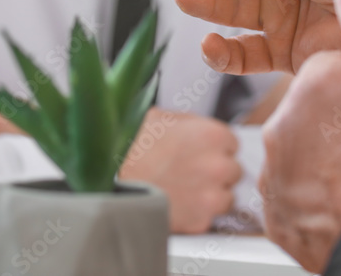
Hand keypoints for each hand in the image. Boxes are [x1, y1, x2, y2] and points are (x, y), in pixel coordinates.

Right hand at [119, 108, 241, 233]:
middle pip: (233, 171)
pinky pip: (208, 218)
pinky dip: (196, 214)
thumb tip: (201, 131)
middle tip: (190, 171)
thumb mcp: (162, 118)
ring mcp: (211, 196)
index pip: (232, 144)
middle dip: (215, 172)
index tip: (201, 153)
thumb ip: (192, 124)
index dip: (215, 149)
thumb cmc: (130, 146)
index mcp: (213, 135)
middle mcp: (218, 166)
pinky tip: (176, 202)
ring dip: (210, 195)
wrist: (107, 176)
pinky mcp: (200, 221)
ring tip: (183, 188)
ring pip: (226, 197)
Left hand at [259, 0, 340, 272]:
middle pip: (308, 109)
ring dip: (326, 153)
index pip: (326, 70)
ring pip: (301, 149)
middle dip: (336, 117)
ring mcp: (278, 163)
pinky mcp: (277, 206)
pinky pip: (293, 187)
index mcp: (314, 76)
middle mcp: (284, 118)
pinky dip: (314, 187)